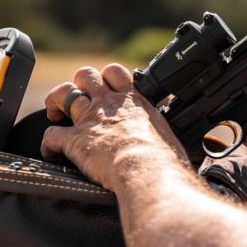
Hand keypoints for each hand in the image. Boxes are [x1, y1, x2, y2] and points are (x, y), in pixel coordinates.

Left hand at [40, 63, 188, 188]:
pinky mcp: (73, 141)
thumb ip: (169, 139)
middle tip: (77, 100)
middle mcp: (109, 105)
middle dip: (78, 84)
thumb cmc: (166, 163)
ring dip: (55, 102)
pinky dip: (48, 145)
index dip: (107, 78)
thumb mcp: (172, 141)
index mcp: (134, 103)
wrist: (147, 172)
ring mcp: (89, 120)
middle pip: (85, 76)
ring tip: (55, 113)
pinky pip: (50, 135)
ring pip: (63, 94)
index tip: (106, 90)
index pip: (117, 74)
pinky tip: (52, 154)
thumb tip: (199, 153)